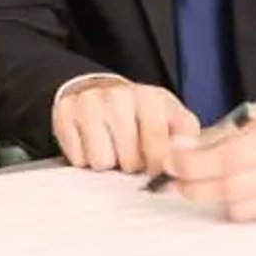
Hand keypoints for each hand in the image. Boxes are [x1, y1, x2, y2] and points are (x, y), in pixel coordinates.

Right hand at [54, 77, 200, 174]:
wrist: (99, 89)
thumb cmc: (139, 111)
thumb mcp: (172, 117)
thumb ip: (187, 139)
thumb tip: (189, 161)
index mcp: (151, 97)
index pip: (159, 148)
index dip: (158, 166)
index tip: (156, 165)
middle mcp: (119, 96)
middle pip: (129, 161)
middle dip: (132, 163)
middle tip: (130, 149)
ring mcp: (89, 103)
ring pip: (101, 162)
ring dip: (108, 161)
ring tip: (113, 145)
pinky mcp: (65, 113)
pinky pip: (78, 158)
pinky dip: (86, 157)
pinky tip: (94, 141)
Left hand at [166, 93, 255, 224]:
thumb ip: (231, 133)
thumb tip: (186, 148)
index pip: (230, 159)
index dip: (194, 165)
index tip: (170, 163)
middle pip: (233, 190)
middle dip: (196, 189)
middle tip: (174, 184)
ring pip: (247, 212)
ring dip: (218, 203)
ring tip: (203, 191)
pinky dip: (246, 211)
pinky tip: (238, 199)